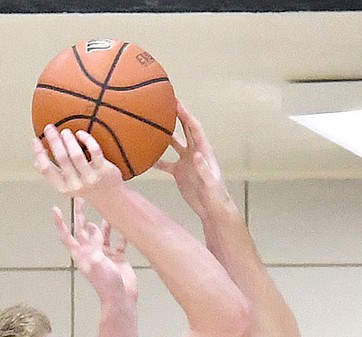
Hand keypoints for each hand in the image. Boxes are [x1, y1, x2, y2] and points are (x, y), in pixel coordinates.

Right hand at [34, 126, 123, 206]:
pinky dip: (87, 140)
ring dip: (69, 140)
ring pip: (77, 155)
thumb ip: (54, 174)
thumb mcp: (68, 185)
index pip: (47, 170)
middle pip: (62, 158)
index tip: (35, 139)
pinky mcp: (104, 170)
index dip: (39, 154)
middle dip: (54, 141)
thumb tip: (36, 161)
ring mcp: (91, 178)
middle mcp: (77, 185)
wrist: (111, 199)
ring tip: (65, 132)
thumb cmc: (87, 188)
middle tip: (49, 127)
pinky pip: (95, 151)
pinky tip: (81, 134)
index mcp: (64, 188)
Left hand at [53, 199, 136, 304]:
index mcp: (81, 254)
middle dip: (81, 214)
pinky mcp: (118, 258)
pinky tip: (123, 226)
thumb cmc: (106, 283)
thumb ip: (93, 243)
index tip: (55, 209)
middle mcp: (91, 252)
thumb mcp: (96, 260)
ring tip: (104, 210)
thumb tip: (94, 228)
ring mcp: (104, 255)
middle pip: (83, 230)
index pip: (67, 235)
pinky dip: (120, 235)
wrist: (121, 297)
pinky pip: (118, 243)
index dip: (60, 223)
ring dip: (102, 223)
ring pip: (101, 234)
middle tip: (81, 198)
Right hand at [157, 102, 235, 222]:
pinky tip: (145, 155)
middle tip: (164, 101)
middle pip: (184, 128)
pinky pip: (165, 162)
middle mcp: (194, 152)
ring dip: (165, 133)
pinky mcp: (179, 172)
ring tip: (152, 122)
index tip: (176, 102)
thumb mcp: (210, 182)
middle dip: (176, 114)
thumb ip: (203, 168)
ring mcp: (186, 161)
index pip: (194, 127)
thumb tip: (195, 154)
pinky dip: (156, 158)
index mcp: (203, 150)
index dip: (185, 114)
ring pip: (173, 142)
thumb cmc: (216, 196)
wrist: (212, 210)